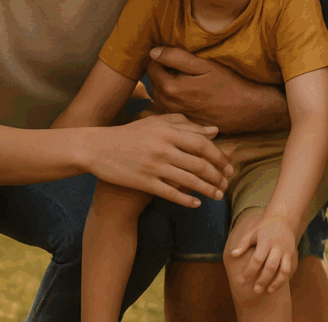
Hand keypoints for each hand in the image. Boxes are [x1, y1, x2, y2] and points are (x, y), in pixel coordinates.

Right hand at [86, 113, 233, 208]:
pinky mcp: (144, 182)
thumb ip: (184, 124)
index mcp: (166, 131)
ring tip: (218, 195)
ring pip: (189, 181)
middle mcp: (162, 148)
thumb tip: (213, 131)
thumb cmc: (129, 135)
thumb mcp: (155, 123)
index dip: (219, 157)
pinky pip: (171, 194)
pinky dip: (187, 200)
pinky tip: (197, 204)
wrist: (98, 149)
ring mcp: (153, 166)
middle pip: (199, 164)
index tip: (229, 166)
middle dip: (217, 176)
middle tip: (227, 183)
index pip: (202, 144)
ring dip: (207, 190)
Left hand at [146, 46, 283, 133]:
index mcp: (171, 88)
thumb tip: (153, 52)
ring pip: (159, 96)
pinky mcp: (182, 123)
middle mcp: (168, 105)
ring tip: (186, 82)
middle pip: (153, 83)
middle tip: (182, 69)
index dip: (161, 59)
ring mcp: (175, 116)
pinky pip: (167, 108)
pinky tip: (188, 96)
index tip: (175, 58)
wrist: (247, 109)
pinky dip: (172, 100)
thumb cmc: (228, 84)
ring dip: (166, 87)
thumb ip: (176, 57)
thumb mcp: (204, 65)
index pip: (151, 67)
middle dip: (162, 73)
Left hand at [230, 215, 298, 294]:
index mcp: (265, 240)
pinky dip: (283, 279)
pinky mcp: (292, 254)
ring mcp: (286, 251)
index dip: (250, 271)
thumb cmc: (263, 228)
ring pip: (284, 270)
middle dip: (263, 279)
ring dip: (276, 282)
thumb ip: (243, 244)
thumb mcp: (252, 232)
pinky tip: (276, 286)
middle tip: (255, 290)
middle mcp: (277, 246)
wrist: (283, 219)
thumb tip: (232, 255)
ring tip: (268, 291)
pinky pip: (289, 269)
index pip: (257, 258)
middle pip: (271, 266)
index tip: (242, 280)